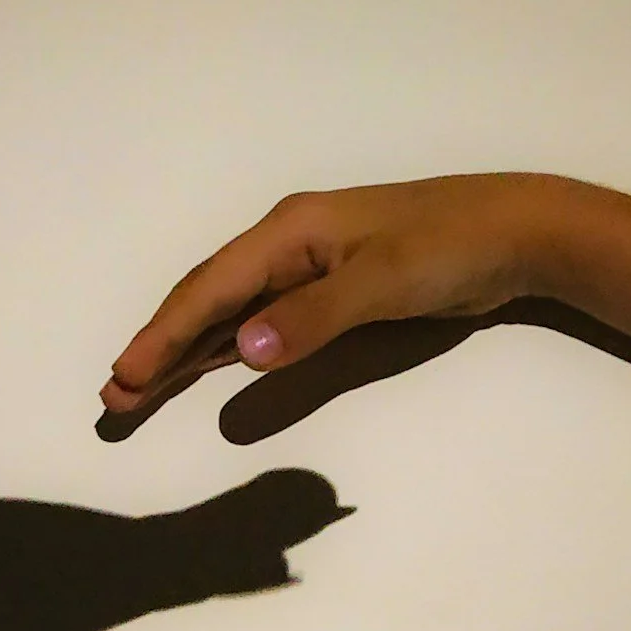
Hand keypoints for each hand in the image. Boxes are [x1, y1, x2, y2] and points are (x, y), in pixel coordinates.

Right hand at [98, 173, 574, 437]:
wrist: (516, 232)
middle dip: (159, 348)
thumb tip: (241, 351)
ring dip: (185, 352)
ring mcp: (306, 270)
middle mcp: (286, 247)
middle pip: (206, 301)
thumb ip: (311, 318)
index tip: (125, 377)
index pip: (210, 291)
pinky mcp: (329, 293)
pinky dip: (226, 348)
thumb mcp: (382, 281)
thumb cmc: (450, 247)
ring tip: (139, 391)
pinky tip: (204, 369)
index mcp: (289, 233)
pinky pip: (260, 322)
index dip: (164, 336)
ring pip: (229, 314)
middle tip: (114, 398)